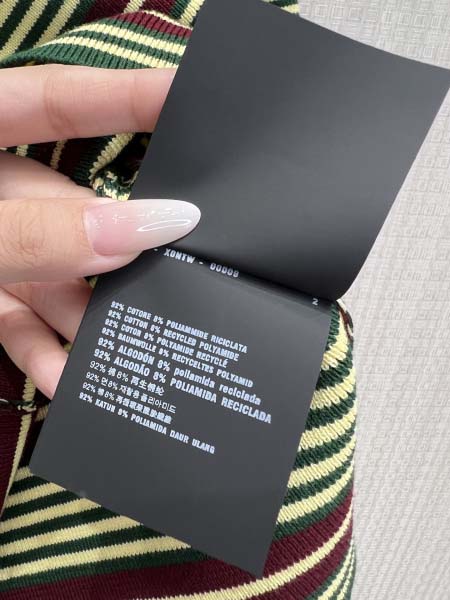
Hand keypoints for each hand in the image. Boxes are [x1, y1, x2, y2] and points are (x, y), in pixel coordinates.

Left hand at [0, 65, 199, 399]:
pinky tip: (74, 382)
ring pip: (57, 279)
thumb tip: (144, 228)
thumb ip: (36, 232)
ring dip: (93, 320)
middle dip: (131, 244)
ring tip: (148, 345)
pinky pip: (21, 327)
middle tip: (196, 258)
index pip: (64, 102)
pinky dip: (45, 357)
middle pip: (75, 209)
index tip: (202, 104)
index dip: (133, 98)